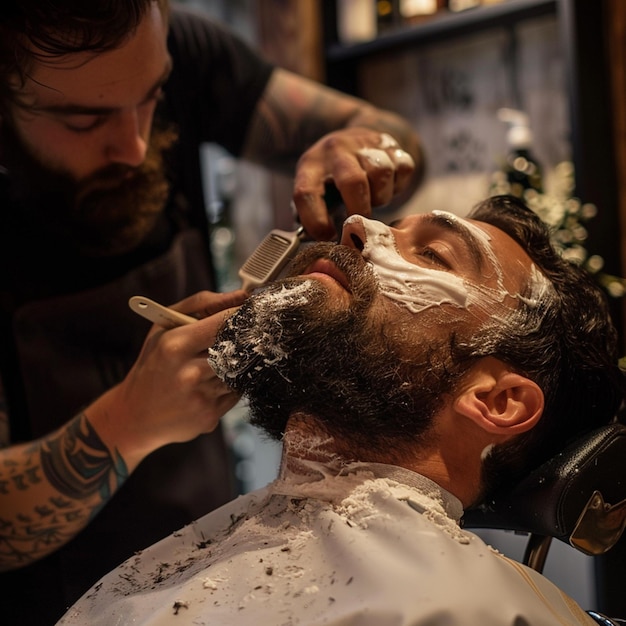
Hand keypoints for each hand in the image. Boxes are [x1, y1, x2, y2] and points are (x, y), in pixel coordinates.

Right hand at [86, 290, 246, 469]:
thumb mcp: (164, 327)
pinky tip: (211, 385)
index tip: (249, 312)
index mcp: (175, 346)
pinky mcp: (210, 416)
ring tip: (215, 365)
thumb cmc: (153, 364)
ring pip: (240, 371)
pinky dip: (230, 385)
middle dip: (243, 340)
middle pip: (238, 348)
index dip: (241, 315)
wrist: (136, 415)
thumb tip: (240, 295)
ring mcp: (201, 397)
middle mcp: (189, 373)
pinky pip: (236, 392)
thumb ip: (202, 304)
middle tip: (241, 337)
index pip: (224, 322)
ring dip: (235, 365)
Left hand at [292, 127, 415, 239]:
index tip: (328, 236)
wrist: (355, 140)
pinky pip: (402, 170)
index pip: (306, 193)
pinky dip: (397, 186)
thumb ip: (315, 216)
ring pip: (381, 175)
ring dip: (379, 197)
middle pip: (352, 182)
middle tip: (360, 225)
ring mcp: (365, 144)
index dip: (316, 221)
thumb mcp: (315, 190)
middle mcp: (336, 150)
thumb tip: (329, 243)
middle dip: (359, 210)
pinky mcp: (391, 145)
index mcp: (310, 165)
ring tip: (372, 200)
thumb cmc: (332, 178)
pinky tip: (386, 187)